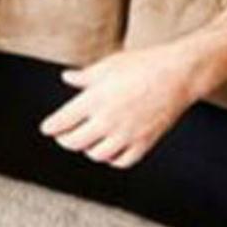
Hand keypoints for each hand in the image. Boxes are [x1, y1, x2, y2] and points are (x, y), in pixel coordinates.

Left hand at [39, 44, 204, 168]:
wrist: (179, 74)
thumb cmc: (145, 64)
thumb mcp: (109, 65)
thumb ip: (85, 76)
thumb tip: (66, 78)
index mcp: (95, 99)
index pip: (62, 121)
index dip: (51, 127)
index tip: (47, 128)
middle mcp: (107, 120)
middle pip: (74, 142)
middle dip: (65, 140)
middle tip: (64, 136)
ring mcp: (126, 134)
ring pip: (96, 155)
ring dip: (88, 149)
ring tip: (89, 141)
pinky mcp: (144, 142)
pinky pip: (121, 161)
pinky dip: (112, 159)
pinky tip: (111, 149)